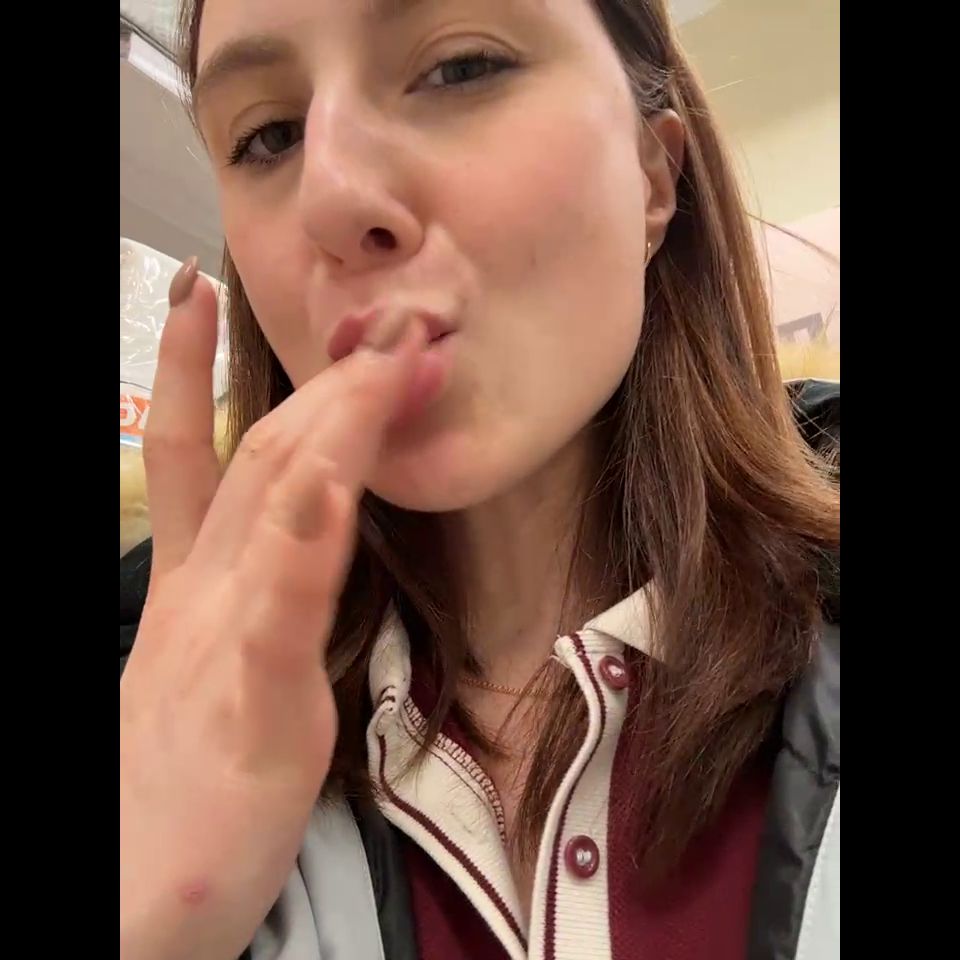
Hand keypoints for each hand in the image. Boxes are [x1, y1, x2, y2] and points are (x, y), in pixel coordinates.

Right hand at [120, 260, 423, 959]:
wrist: (130, 910)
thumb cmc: (177, 792)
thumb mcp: (206, 674)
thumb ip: (241, 605)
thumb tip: (277, 541)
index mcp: (195, 590)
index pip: (200, 456)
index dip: (196, 370)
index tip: (204, 289)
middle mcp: (206, 598)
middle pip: (262, 462)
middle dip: (319, 380)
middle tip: (369, 307)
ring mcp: (225, 648)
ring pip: (276, 514)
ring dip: (331, 430)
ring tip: (373, 357)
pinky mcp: (255, 713)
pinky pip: (282, 617)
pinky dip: (304, 547)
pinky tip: (331, 488)